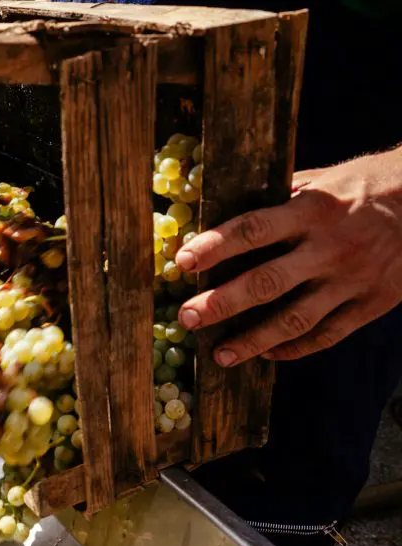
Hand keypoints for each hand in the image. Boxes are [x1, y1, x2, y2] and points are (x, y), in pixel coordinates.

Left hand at [176, 146, 401, 365]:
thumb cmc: (369, 186)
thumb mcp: (326, 180)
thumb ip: (280, 197)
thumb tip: (226, 204)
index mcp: (314, 210)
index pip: (255, 229)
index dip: (216, 246)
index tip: (182, 261)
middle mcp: (331, 248)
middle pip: (268, 282)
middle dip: (223, 303)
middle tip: (187, 318)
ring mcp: (353, 280)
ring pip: (296, 320)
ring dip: (254, 341)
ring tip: (221, 356)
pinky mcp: (373, 304)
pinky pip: (328, 335)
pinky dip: (295, 349)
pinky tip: (267, 354)